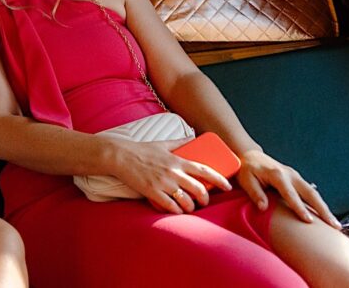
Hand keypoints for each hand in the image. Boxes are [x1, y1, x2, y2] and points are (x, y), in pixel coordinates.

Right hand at [104, 137, 233, 213]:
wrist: (120, 156)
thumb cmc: (142, 150)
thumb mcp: (163, 143)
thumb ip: (180, 141)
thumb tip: (194, 136)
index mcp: (177, 160)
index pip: (204, 170)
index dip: (219, 179)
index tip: (228, 186)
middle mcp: (173, 173)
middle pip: (198, 189)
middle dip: (205, 198)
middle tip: (205, 201)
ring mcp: (163, 184)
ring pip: (186, 201)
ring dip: (191, 207)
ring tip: (190, 207)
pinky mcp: (152, 192)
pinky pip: (170, 206)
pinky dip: (177, 211)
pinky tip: (178, 211)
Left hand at [236, 149, 340, 227]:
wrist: (252, 155)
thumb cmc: (247, 169)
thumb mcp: (246, 179)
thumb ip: (255, 193)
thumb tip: (263, 207)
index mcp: (277, 175)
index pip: (290, 194)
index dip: (299, 207)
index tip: (309, 221)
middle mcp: (290, 175)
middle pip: (310, 193)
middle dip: (323, 210)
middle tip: (334, 226)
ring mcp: (295, 176)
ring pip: (314, 194)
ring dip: (325, 209)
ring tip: (336, 225)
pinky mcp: (297, 180)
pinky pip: (310, 193)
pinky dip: (319, 205)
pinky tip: (325, 217)